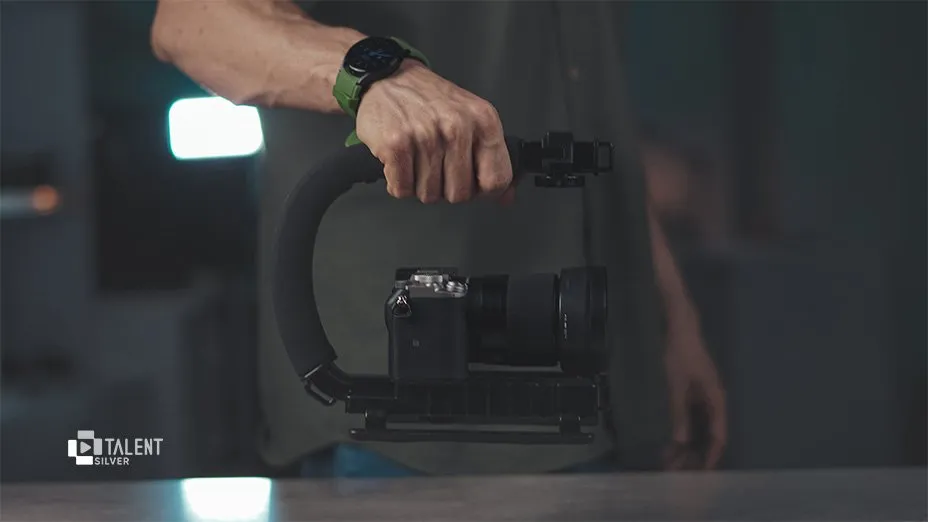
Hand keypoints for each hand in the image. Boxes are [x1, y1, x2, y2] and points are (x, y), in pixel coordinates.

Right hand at [355, 60, 513, 203]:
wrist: (388, 76)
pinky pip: (402, 189)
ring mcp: (425, 136)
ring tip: (417, 159)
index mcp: (483, 120)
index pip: (496, 180)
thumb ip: (491, 158)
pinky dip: (398, 182)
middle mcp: (457, 127)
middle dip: (446, 188)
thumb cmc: (430, 100)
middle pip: (460, 194)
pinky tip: (401, 162)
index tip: (472, 184)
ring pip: (429, 195)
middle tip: (437, 165)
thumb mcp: (471, 118)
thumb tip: (506, 196)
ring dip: (420, 185)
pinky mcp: (396, 145)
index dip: (482, 190)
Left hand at [663, 326, 726, 469]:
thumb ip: (679, 414)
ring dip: (687, 445)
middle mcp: (713, 403)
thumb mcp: (678, 386)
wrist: (680, 330)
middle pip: (709, 435)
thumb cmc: (681, 356)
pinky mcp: (694, 395)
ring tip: (671, 462)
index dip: (712, 456)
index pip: (719, 435)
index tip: (703, 473)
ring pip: (699, 429)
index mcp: (717, 401)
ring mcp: (704, 399)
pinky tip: (670, 443)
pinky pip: (691, 419)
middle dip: (696, 454)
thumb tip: (681, 441)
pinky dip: (682, 431)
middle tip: (680, 471)